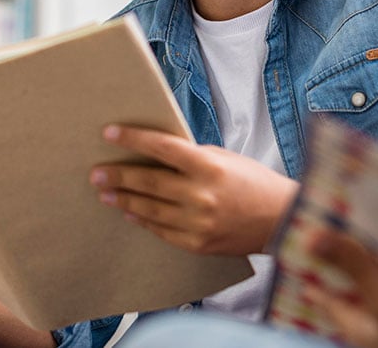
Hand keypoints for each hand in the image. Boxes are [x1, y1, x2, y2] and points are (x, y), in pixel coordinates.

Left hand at [90, 125, 297, 255]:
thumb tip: (155, 152)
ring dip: (124, 199)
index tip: (110, 133)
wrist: (282, 221)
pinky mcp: (197, 243)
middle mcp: (200, 194)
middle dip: (119, 175)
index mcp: (208, 166)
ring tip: (104, 192)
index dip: (133, 139)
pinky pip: (161, 231)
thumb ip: (192, 157)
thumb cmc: (254, 182)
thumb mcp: (225, 159)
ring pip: (150, 208)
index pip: (162, 147)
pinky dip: (143, 220)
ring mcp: (198, 222)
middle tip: (96, 171)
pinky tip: (129, 212)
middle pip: (149, 181)